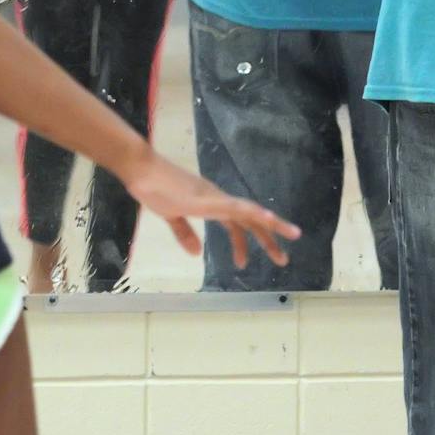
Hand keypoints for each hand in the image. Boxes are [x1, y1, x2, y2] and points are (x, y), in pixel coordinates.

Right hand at [121, 150, 299, 268]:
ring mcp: (215, 197)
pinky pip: (235, 206)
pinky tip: (269, 218)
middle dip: (268, 238)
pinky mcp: (208, 198)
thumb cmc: (155, 189)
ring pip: (251, 211)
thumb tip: (196, 253)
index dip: (243, 242)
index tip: (244, 263)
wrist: (143, 170)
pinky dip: (254, 212)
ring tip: (292, 235)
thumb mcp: (171, 216)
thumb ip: (183, 233)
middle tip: (283, 260)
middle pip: (250, 219)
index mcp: (211, 204)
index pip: (235, 224)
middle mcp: (219, 199)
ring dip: (272, 225)